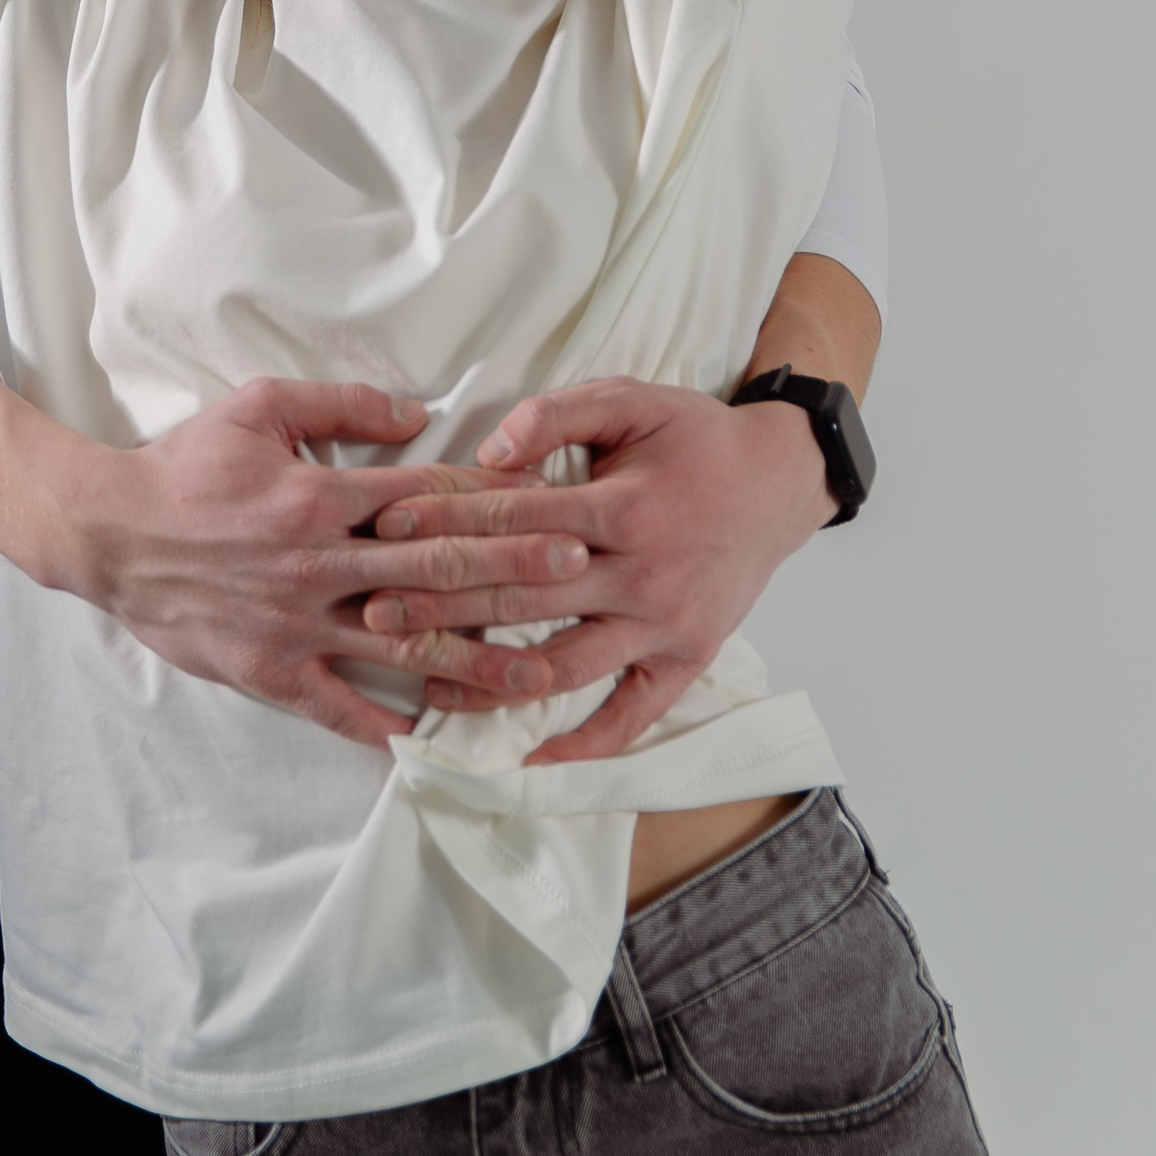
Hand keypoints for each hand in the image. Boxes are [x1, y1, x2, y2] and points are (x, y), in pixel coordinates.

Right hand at [0, 368, 591, 752]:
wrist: (110, 533)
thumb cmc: (186, 464)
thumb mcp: (258, 407)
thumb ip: (341, 406)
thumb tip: (416, 412)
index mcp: (322, 499)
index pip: (429, 500)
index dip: (496, 503)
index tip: (555, 508)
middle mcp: (321, 566)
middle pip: (435, 572)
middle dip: (512, 573)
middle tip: (577, 574)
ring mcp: (299, 627)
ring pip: (404, 646)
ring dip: (476, 661)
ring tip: (539, 672)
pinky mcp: (272, 672)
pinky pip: (340, 709)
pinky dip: (390, 729)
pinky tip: (441, 745)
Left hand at [357, 378, 834, 762]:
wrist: (780, 481)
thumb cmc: (694, 436)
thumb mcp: (630, 398)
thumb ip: (556, 414)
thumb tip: (489, 450)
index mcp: (623, 507)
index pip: (514, 521)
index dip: (445, 523)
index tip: (387, 529)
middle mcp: (643, 575)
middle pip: (523, 599)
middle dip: (442, 606)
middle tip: (375, 614)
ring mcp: (665, 626)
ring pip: (565, 665)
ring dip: (491, 680)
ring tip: (425, 681)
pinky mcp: (687, 660)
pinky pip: (633, 716)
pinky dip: (584, 744)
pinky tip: (529, 757)